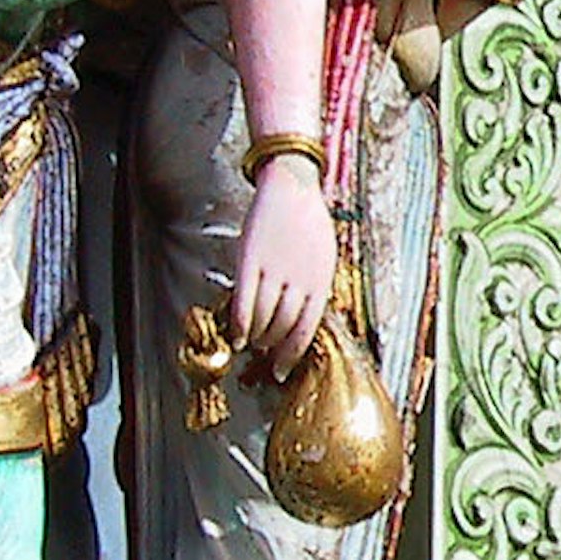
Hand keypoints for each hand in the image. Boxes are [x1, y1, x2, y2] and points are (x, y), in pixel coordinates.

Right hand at [230, 157, 335, 380]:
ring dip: (256, 336)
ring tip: (252, 343)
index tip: (282, 371)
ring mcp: (274, 270)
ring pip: (262, 318)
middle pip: (282, 327)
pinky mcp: (251, 260)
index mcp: (320, 282)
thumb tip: (303, 320)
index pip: (305, 330)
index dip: (291, 354)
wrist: (293, 188)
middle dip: (272, 347)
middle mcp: (298, 280)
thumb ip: (315, 288)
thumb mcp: (324, 258)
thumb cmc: (311, 224)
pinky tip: (235, 335)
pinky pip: (243, 300)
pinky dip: (239, 322)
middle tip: (263, 354)